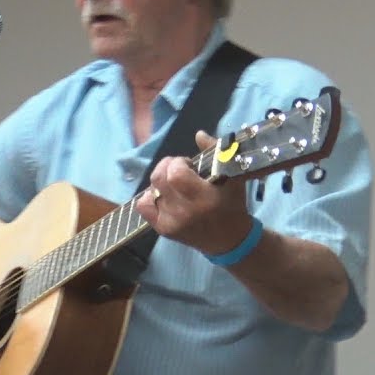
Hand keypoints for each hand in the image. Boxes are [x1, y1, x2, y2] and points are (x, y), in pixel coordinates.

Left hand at [134, 131, 253, 254]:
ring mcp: (171, 222)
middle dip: (167, 167)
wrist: (229, 240)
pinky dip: (149, 196)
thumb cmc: (231, 205)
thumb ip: (216, 153)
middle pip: (159, 179)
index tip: (188, 164)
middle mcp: (184, 211)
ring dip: (161, 182)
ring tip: (174, 185)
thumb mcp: (231, 178)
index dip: (178, 163)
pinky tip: (163, 196)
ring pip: (150, 190)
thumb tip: (198, 134)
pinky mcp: (162, 229)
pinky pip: (143, 206)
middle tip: (180, 170)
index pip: (175, 173)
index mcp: (204, 198)